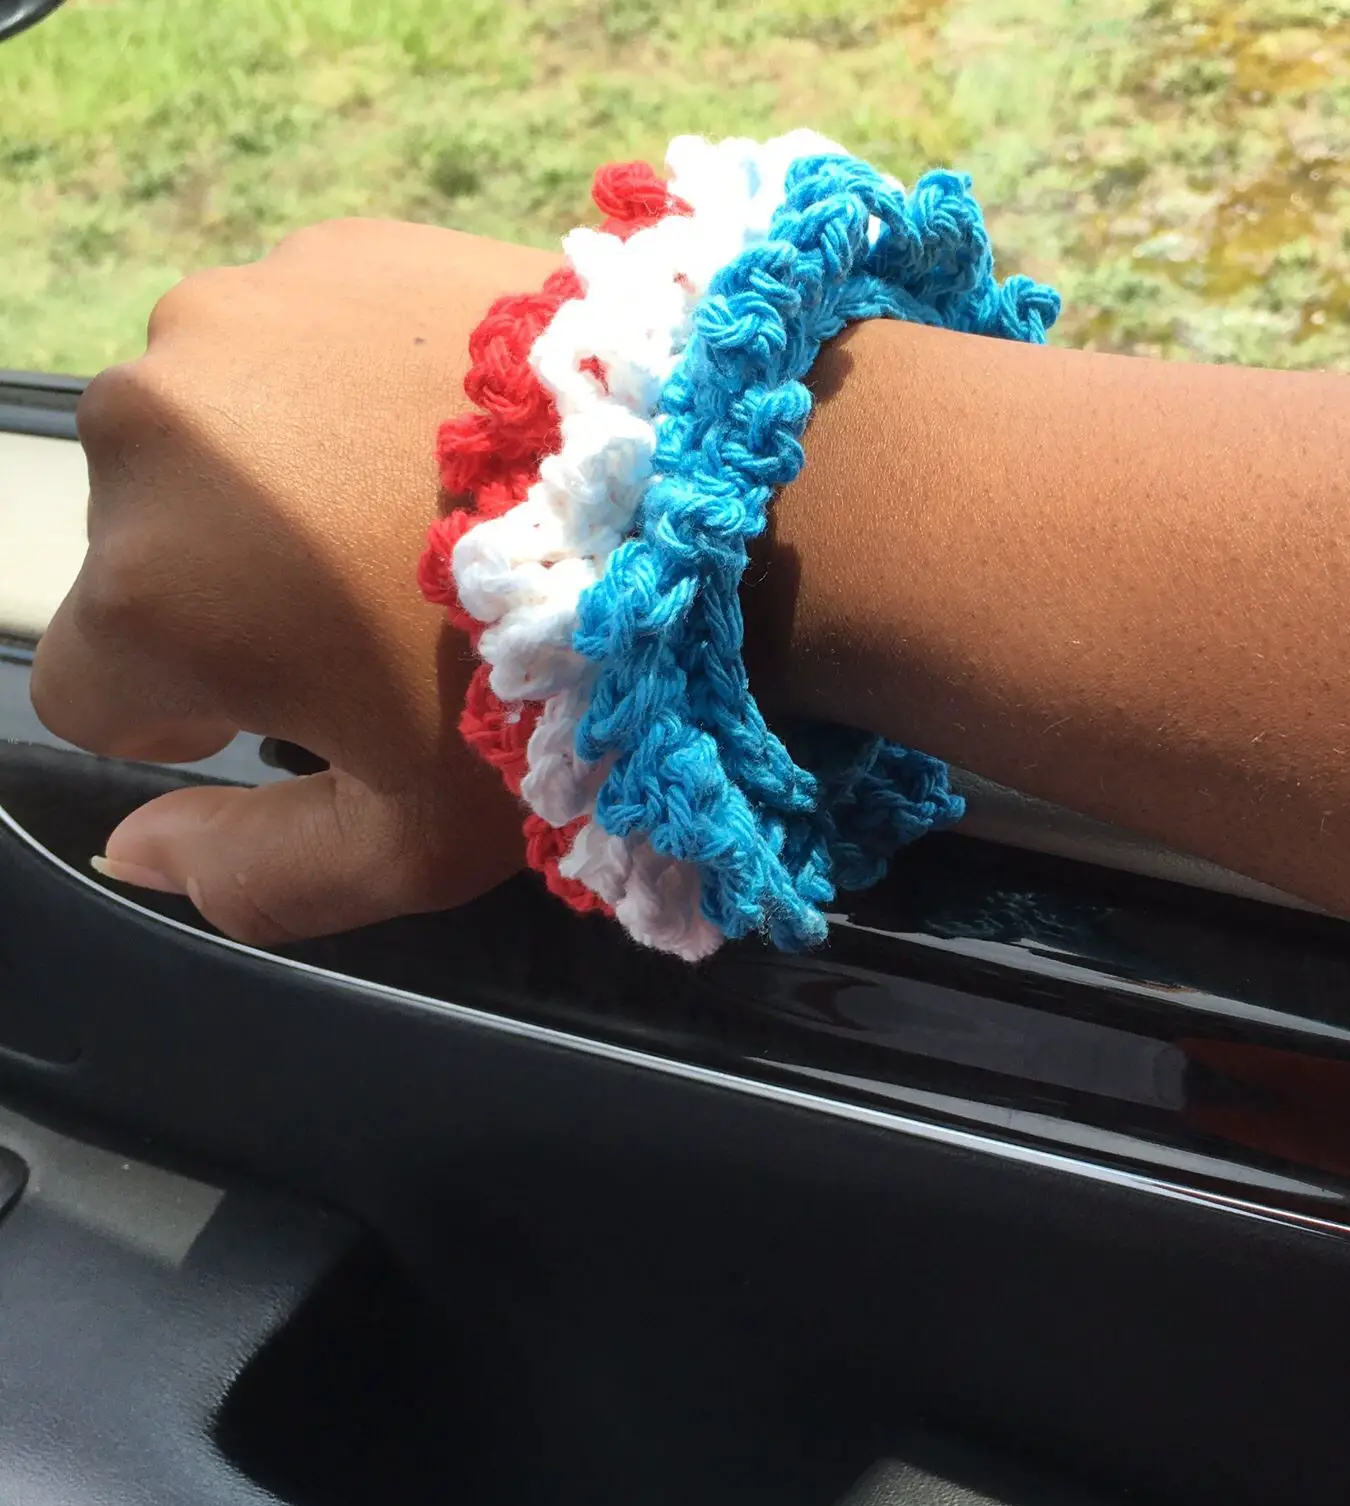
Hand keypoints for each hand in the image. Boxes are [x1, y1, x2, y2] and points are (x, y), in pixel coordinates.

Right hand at [31, 219, 560, 942]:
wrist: (718, 503)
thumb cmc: (568, 695)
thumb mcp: (413, 842)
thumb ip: (249, 875)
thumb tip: (133, 850)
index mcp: (147, 588)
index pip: (94, 687)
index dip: (193, 719)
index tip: (300, 710)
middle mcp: (152, 430)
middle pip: (139, 552)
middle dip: (231, 597)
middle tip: (387, 617)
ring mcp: (238, 315)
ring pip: (207, 442)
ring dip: (274, 486)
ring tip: (426, 521)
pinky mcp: (332, 247)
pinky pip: (288, 346)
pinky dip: (338, 392)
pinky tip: (452, 436)